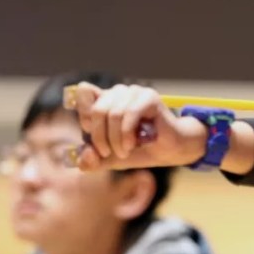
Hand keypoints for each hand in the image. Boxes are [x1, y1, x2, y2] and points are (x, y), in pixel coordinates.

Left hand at [70, 82, 206, 169]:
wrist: (168, 151)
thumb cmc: (139, 151)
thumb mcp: (109, 159)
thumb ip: (92, 161)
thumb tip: (85, 156)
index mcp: (105, 101)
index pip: (84, 92)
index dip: (84, 115)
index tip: (92, 133)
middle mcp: (119, 92)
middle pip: (97, 110)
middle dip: (100, 137)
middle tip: (108, 153)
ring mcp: (134, 92)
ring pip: (113, 114)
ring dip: (116, 139)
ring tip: (124, 152)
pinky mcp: (149, 97)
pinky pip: (130, 113)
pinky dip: (127, 134)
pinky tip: (132, 145)